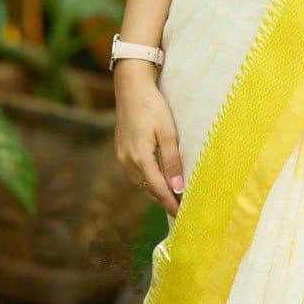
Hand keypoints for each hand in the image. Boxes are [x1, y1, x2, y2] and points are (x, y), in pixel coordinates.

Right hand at [113, 61, 184, 214]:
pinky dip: (148, 179)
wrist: (131, 88)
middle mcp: (128, 161)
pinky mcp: (121, 149)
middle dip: (164, 199)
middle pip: (148, 188)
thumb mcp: (168, 132)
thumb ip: (172, 161)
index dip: (170, 203)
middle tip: (181, 209)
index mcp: (140, 158)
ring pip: (141, 181)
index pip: (158, 189)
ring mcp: (122, 156)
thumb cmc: (152, 107)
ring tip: (172, 197)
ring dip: (155, 190)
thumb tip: (177, 188)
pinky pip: (135, 172)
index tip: (182, 215)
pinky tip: (158, 178)